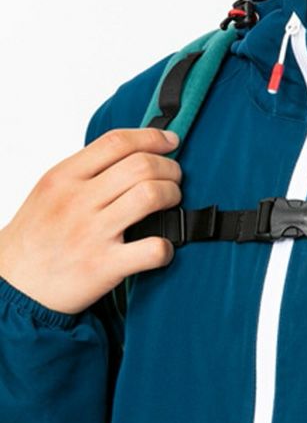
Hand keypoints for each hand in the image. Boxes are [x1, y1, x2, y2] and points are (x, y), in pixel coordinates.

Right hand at [0, 128, 182, 314]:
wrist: (13, 286)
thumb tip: (134, 152)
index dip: (152, 137)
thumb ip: (87, 171)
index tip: (170, 141)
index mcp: (64, 177)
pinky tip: (163, 246)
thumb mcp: (51, 191)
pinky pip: (152, 248)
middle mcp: (78, 201)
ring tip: (171, 203)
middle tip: (174, 178)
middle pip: (141, 165)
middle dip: (170, 168)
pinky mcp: (105, 265)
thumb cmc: (37, 236)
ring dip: (173, 196)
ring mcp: (92, 233)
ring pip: (150, 196)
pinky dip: (167, 246)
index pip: (116, 142)